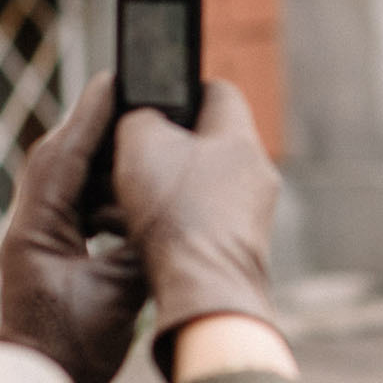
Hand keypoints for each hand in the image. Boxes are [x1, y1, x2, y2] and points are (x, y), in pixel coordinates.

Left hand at [0, 74, 149, 382]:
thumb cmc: (73, 350)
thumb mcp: (120, 293)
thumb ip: (143, 244)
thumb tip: (169, 209)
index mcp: (38, 227)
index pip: (66, 151)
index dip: (95, 111)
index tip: (122, 76)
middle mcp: (29, 225)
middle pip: (61, 154)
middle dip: (99, 124)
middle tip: (138, 97)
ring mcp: (34, 240)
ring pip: (66, 179)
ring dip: (100, 157)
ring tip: (139, 139)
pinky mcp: (46, 256)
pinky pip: (71, 205)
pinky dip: (98, 190)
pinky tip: (127, 194)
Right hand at [113, 79, 286, 372]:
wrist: (204, 291)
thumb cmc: (175, 214)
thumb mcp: (140, 144)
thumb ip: (139, 116)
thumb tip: (142, 116)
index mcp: (240, 138)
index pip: (217, 91)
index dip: (179, 91)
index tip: (150, 104)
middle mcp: (256, 173)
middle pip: (207, 140)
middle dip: (165, 145)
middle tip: (130, 154)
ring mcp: (252, 212)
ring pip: (202, 183)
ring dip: (165, 186)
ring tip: (125, 198)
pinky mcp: (240, 246)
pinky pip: (203, 219)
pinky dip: (174, 219)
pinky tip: (141, 232)